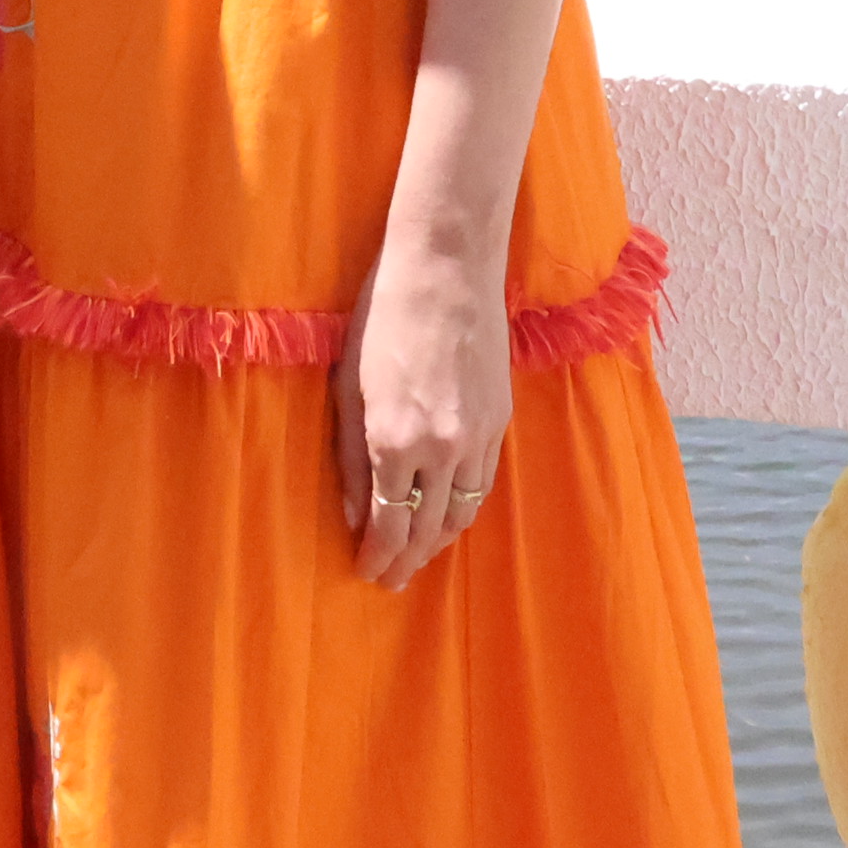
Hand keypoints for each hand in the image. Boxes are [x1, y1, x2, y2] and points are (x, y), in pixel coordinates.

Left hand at [331, 235, 512, 591]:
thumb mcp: (347, 385)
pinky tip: (448, 514)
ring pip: (461, 514)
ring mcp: (478, 436)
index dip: (377, 556)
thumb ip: (349, 456)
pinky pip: (483, 484)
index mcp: (394, 440)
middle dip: (407, 561)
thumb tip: (352, 515)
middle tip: (391, 580)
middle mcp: (442, 449)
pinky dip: (464, 508)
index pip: (388, 525)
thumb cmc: (383, 314)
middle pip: (427, 530)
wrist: (447, 267)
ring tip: (418, 558)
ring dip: (438, 542)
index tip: (367, 572)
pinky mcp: (500, 420)